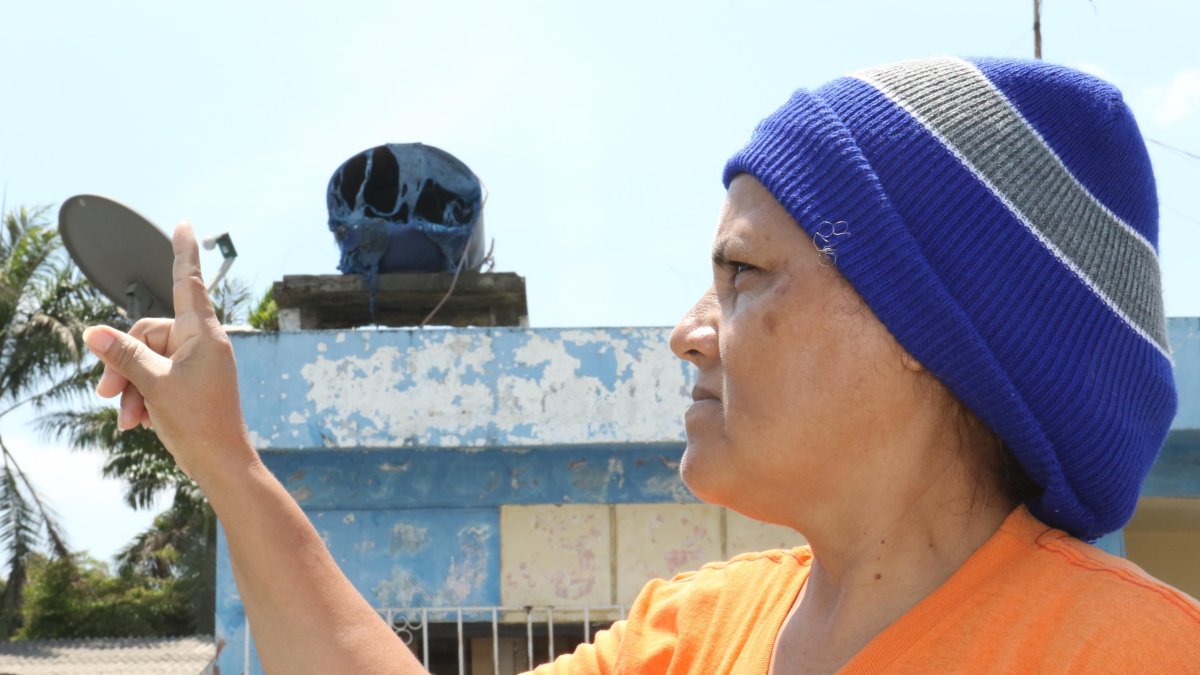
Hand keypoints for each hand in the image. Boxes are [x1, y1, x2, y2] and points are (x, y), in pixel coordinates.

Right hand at [84, 222, 254, 481]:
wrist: (221, 463)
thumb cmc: (198, 422)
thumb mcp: (152, 386)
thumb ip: (124, 356)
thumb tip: (95, 331)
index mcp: (202, 334)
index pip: (188, 283)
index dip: (183, 252)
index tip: (185, 223)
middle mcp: (203, 343)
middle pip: (148, 335)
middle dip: (123, 365)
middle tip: (107, 396)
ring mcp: (198, 364)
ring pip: (148, 361)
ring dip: (132, 389)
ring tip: (128, 419)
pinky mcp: (192, 383)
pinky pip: (157, 378)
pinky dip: (144, 398)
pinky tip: (139, 423)